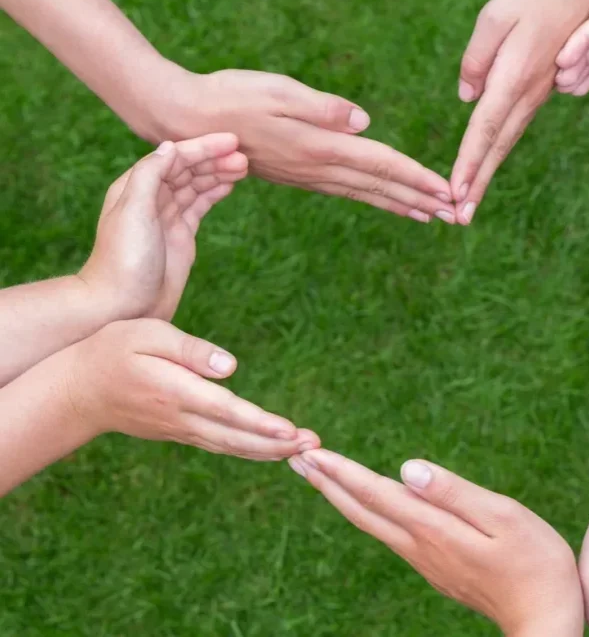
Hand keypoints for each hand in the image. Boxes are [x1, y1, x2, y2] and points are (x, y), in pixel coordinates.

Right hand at [62, 319, 318, 459]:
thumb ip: (189, 349)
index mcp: (176, 391)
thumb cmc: (112, 350)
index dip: (260, 423)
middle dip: (277, 443)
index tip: (290, 431)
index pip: (226, 411)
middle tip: (315, 446)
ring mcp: (180, 430)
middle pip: (237, 436)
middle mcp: (181, 417)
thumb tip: (230, 366)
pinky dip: (249, 450)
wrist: (76, 390)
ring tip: (305, 452)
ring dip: (269, 451)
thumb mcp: (147, 334)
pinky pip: (221, 446)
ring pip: (231, 446)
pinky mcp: (180, 433)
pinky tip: (272, 451)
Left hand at [79, 134, 245, 320]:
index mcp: (136, 187)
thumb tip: (170, 147)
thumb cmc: (124, 260)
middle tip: (245, 157)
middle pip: (187, 169)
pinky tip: (229, 185)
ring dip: (218, 173)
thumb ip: (150, 176)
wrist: (122, 305)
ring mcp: (167, 217)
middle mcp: (151, 198)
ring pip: (196, 185)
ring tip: (244, 167)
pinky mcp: (180, 235)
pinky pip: (200, 205)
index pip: (174, 157)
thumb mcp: (134, 211)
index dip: (202, 147)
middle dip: (215, 159)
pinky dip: (215, 193)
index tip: (232, 141)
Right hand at [154, 68, 455, 223]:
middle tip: (456, 214)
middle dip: (420, 199)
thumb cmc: (230, 96)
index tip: (448, 193)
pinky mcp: (297, 173)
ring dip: (400, 203)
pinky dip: (372, 197)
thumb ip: (323, 109)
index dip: (417, 179)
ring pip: (365, 192)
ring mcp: (307, 174)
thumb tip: (365, 122)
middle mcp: (318, 167)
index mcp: (320, 147)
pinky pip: (345, 190)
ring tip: (430, 215)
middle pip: (380, 186)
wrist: (185, 120)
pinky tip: (383, 200)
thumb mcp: (278, 92)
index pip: (382, 165)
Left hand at [290, 451, 583, 635]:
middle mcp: (421, 547)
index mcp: (435, 530)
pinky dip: (366, 512)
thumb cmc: (536, 564)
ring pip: (371, 524)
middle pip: (363, 511)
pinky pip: (388, 534)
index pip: (378, 494)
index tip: (311, 453)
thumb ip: (456, 494)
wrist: (545, 620)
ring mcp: (426, 561)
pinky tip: (366, 505)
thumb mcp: (505, 518)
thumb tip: (408, 469)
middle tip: (296, 458)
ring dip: (342, 497)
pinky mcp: (436, 568)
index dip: (343, 472)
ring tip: (320, 475)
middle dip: (328, 483)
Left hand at [452, 0, 588, 222]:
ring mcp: (537, 92)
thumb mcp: (494, 17)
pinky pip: (514, 124)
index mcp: (513, 79)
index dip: (468, 164)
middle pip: (497, 147)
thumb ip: (476, 60)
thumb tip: (467, 98)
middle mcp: (526, 94)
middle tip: (460, 219)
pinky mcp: (542, 86)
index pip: (484, 131)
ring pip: (507, 139)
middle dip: (476, 183)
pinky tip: (488, 161)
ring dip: (487, 171)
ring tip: (470, 200)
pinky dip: (499, 148)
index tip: (455, 195)